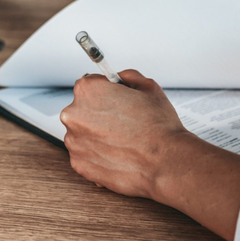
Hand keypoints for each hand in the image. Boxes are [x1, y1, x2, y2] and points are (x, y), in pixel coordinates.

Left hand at [60, 70, 190, 197]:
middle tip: (123, 123)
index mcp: (88, 90)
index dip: (106, 92)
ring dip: (98, 135)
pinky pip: (85, 154)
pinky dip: (98, 154)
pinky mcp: (78, 163)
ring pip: (83, 133)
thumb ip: (127, 77)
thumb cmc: (158, 127)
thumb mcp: (148, 87)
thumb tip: (118, 79)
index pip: (89, 85)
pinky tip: (118, 154)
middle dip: (100, 114)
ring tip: (123, 140)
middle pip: (83, 110)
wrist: (165, 162)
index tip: (115, 100)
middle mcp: (74, 115)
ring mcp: (74, 141)